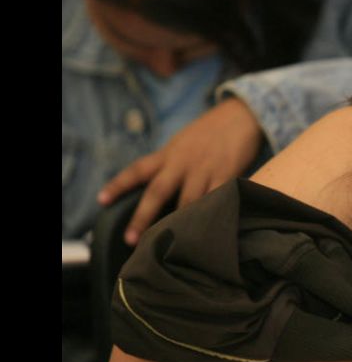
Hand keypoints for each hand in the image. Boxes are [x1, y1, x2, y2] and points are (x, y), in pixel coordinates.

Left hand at [98, 98, 261, 244]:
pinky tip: (207, 232)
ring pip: (188, 201)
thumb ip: (170, 164)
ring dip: (179, 223)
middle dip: (143, 217)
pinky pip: (217, 199)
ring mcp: (205, 170)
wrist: (241, 115)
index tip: (101, 201)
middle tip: (131, 239)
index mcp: (168, 153)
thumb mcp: (183, 143)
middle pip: (157, 192)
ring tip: (171, 246)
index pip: (137, 170)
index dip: (118, 185)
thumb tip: (157, 192)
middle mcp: (182, 162)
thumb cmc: (210, 132)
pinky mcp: (227, 175)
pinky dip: (211, 215)